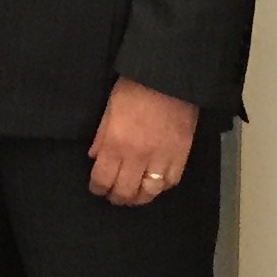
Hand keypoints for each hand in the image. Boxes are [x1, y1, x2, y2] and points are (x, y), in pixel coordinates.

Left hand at [87, 78, 198, 205]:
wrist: (170, 78)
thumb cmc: (135, 87)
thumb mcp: (109, 107)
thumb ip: (101, 135)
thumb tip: (94, 157)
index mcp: (116, 144)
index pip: (103, 178)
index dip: (98, 188)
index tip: (97, 188)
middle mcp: (138, 157)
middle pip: (125, 191)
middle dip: (116, 197)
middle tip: (113, 195)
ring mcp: (161, 159)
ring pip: (149, 192)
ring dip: (139, 198)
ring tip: (134, 195)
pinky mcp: (181, 156)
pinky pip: (170, 182)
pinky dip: (161, 187)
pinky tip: (155, 184)